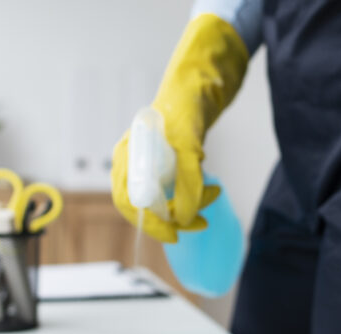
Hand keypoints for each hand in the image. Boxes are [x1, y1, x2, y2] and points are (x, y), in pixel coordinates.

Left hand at [111, 14, 247, 242]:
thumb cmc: (183, 127)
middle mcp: (131, 154)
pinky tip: (211, 189)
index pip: (126, 202)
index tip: (172, 235)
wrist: (195, 92)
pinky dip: (198, 188)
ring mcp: (148, 148)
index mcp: (126, 159)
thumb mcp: (182, 161)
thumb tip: (184, 220)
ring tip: (213, 196)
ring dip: (192, 203)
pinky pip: (184, 174)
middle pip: (141, 201)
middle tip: (197, 223)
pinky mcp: (173, 142)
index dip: (148, 224)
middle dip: (172, 218)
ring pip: (165, 191)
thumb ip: (181, 190)